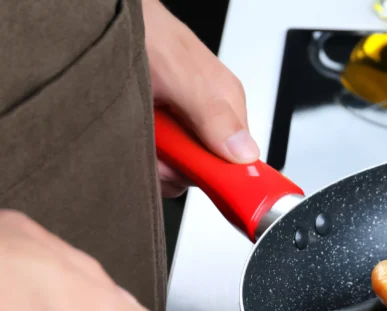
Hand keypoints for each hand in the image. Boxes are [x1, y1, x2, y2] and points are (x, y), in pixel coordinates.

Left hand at [142, 0, 258, 196]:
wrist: (105, 20)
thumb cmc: (146, 31)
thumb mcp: (182, 73)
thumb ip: (214, 114)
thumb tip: (244, 153)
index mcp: (228, 107)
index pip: (240, 164)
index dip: (219, 177)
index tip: (197, 175)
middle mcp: (208, 122)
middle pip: (203, 172)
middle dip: (175, 168)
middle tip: (159, 147)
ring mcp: (181, 130)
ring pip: (177, 172)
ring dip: (154, 161)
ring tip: (142, 134)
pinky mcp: (158, 136)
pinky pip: (156, 164)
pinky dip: (140, 156)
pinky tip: (132, 135)